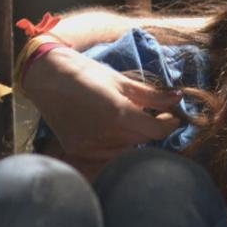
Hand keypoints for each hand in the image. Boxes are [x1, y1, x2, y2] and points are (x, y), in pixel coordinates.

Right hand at [22, 47, 182, 160]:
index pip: (156, 131)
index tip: (173, 116)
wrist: (47, 78)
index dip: (169, 124)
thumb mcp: (122, 81)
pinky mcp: (78, 150)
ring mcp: (89, 146)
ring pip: (126, 149)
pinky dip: (116, 143)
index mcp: (118, 114)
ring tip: (131, 119)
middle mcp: (105, 134)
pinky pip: (108, 153)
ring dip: (135, 137)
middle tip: (156, 115)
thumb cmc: (87, 74)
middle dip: (153, 128)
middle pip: (143, 140)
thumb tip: (178, 97)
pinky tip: (113, 128)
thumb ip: (153, 94)